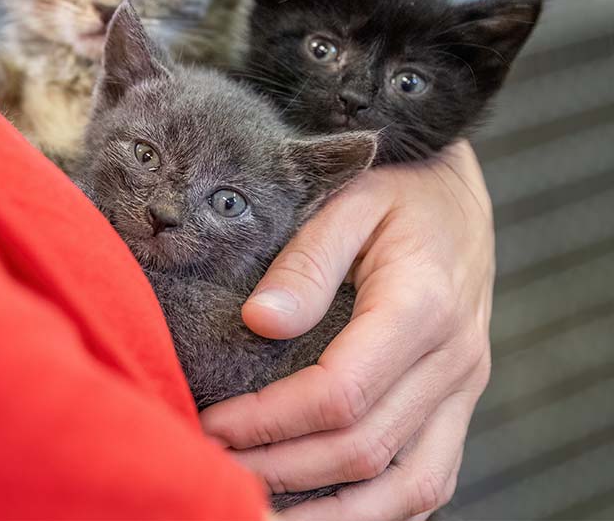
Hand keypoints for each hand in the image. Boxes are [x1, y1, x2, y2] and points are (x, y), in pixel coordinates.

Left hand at [200, 140, 493, 519]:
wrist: (456, 194)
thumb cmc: (396, 187)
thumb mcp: (350, 198)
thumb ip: (308, 260)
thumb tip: (260, 321)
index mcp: (423, 304)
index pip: (341, 393)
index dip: (271, 421)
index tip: (212, 427)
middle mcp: (454, 358)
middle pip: (365, 449)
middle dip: (283, 471)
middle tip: (216, 470)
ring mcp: (464, 387)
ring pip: (410, 487)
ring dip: (335, 516)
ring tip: (262, 514)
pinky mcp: (461, 401)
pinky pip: (431, 479)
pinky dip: (379, 508)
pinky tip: (328, 511)